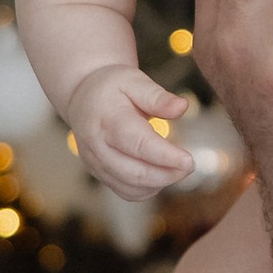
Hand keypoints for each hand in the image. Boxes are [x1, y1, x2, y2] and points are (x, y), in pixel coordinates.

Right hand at [66, 64, 197, 196]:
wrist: (82, 96)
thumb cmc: (112, 87)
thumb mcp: (134, 80)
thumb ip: (157, 96)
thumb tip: (182, 106)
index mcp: (107, 119)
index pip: (138, 144)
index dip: (165, 156)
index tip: (189, 161)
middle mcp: (97, 145)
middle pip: (133, 172)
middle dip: (166, 174)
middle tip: (190, 166)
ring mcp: (95, 162)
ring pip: (129, 186)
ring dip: (158, 183)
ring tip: (178, 170)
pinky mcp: (98, 173)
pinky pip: (124, 191)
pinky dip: (146, 190)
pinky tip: (160, 176)